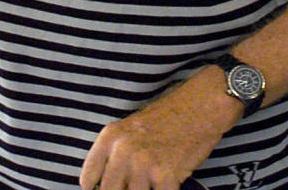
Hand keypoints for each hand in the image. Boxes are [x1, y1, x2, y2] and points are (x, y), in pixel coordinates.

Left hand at [79, 71, 235, 189]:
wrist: (198, 107)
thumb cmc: (166, 118)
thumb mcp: (131, 129)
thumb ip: (116, 155)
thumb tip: (107, 185)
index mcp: (110, 137)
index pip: (89, 178)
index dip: (92, 189)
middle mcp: (122, 151)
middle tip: (130, 187)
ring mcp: (143, 164)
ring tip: (150, 184)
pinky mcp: (166, 176)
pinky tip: (167, 187)